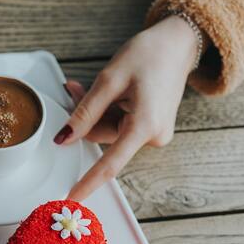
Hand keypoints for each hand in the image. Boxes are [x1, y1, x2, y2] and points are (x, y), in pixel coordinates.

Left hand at [57, 16, 203, 201]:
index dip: (88, 182)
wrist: (178, 43)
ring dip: (96, 112)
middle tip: (72, 88)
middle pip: (104, 140)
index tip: (72, 199)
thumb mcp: (110, 79)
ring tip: (92, 83)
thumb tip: (65, 139)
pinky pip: (121, 126)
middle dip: (86, 118)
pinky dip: (109, 111)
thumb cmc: (149, 54)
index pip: (110, 164)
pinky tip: (110, 91)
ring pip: (110, 132)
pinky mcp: (152, 128)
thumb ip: (85, 112)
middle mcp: (153, 136)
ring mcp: (155, 134)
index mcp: (144, 126)